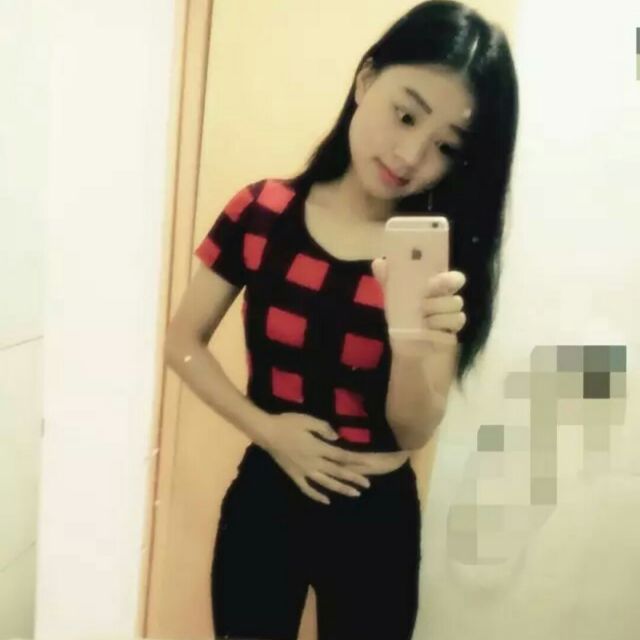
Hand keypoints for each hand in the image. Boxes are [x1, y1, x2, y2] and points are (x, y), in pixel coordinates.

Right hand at [260, 412, 374, 504]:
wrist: (267, 432)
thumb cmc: (288, 423)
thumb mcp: (308, 420)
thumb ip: (324, 428)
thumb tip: (337, 438)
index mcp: (318, 448)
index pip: (341, 456)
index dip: (356, 461)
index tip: (369, 465)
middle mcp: (313, 462)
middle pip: (337, 472)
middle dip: (353, 479)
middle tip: (368, 485)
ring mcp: (303, 471)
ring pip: (325, 483)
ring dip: (341, 489)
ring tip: (354, 494)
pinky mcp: (294, 476)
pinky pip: (307, 489)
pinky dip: (317, 496)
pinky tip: (326, 501)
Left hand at [371, 258, 466, 355]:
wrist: (404, 346)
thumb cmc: (402, 319)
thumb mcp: (393, 298)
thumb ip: (387, 280)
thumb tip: (379, 261)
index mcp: (438, 289)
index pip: (456, 279)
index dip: (451, 280)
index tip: (438, 281)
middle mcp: (448, 302)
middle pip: (456, 300)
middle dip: (436, 304)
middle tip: (421, 307)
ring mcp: (452, 320)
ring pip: (456, 316)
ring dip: (436, 319)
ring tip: (422, 322)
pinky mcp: (451, 337)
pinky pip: (451, 333)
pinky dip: (437, 333)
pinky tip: (426, 334)